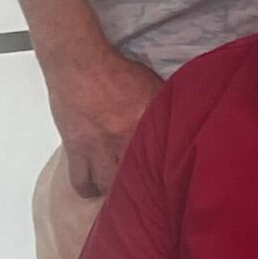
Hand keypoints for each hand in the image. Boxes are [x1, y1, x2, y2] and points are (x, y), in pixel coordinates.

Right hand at [45, 43, 162, 197]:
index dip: (168, 175)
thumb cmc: (116, 71)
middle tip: (148, 193)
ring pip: (107, 185)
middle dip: (142, 187)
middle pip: (135, 177)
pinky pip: (79, 181)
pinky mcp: (75, 150)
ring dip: (114, 192)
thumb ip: (165, 107)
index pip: (162, 157)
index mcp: (145, 121)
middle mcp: (122, 139)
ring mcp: (96, 148)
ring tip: (120, 194)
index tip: (173, 185)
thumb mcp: (151, 86)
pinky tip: (94, 188)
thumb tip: (182, 122)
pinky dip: (87, 188)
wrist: (79, 64)